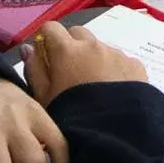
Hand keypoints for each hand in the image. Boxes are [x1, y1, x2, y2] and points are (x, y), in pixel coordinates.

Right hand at [25, 22, 147, 107]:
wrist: (114, 134)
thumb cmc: (71, 116)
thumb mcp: (44, 98)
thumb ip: (34, 70)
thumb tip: (28, 48)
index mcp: (67, 51)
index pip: (51, 28)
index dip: (46, 39)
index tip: (46, 54)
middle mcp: (93, 46)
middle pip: (78, 33)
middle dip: (71, 45)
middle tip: (69, 69)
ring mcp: (116, 54)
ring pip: (100, 47)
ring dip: (93, 58)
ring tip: (93, 86)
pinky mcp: (135, 65)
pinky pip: (120, 60)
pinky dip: (114, 69)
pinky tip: (113, 91)